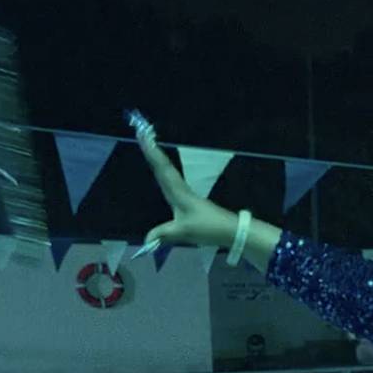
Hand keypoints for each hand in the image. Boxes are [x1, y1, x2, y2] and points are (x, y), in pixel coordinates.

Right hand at [129, 111, 237, 248]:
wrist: (231, 231)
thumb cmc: (208, 227)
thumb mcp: (183, 231)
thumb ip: (163, 234)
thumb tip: (146, 240)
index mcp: (178, 192)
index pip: (162, 169)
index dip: (151, 154)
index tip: (143, 136)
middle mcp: (180, 189)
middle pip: (163, 166)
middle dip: (152, 150)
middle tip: (141, 132)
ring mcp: (184, 194)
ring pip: (167, 171)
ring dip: (157, 158)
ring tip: (147, 144)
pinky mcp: (188, 201)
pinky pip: (171, 181)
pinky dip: (163, 170)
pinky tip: (161, 171)